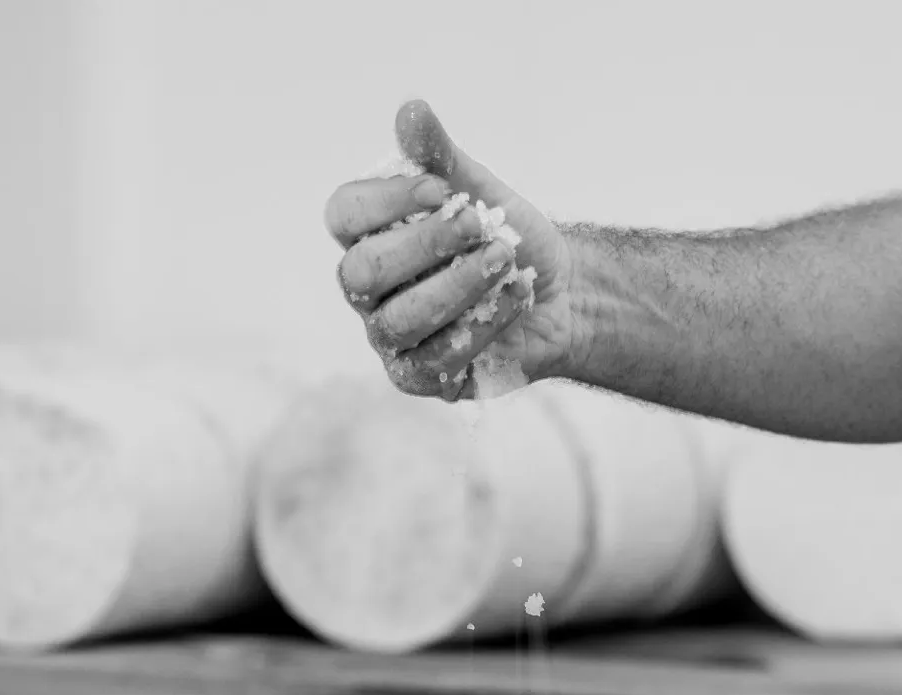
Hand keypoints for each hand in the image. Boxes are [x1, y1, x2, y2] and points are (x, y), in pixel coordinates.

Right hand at [323, 100, 575, 398]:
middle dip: (423, 244)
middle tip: (479, 222)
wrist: (559, 292)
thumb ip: (441, 157)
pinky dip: (482, 324)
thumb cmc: (503, 236)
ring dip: (457, 286)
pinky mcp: (422, 376)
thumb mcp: (479, 189)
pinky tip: (516, 296)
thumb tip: (412, 110)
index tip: (440, 187)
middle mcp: (368, 289)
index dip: (385, 200)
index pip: (343, 215)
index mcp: (368, 235)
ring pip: (400, 320)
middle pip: (362, 272)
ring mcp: (390, 337)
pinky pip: (437, 359)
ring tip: (504, 257)